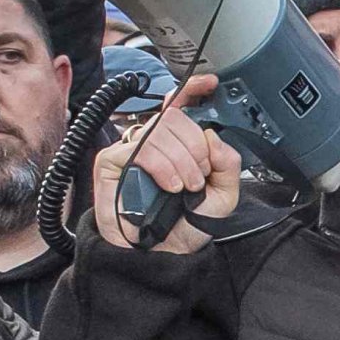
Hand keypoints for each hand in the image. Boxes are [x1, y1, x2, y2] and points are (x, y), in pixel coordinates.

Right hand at [91, 72, 242, 250]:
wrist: (162, 256)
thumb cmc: (184, 227)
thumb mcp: (222, 196)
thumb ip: (228, 165)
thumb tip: (213, 136)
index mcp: (176, 145)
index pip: (180, 107)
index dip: (193, 89)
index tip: (210, 83)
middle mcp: (152, 143)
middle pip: (175, 117)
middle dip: (195, 145)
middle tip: (199, 174)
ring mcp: (130, 150)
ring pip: (160, 130)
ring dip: (182, 160)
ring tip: (186, 187)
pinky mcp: (111, 162)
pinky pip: (140, 148)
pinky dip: (162, 165)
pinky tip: (170, 186)